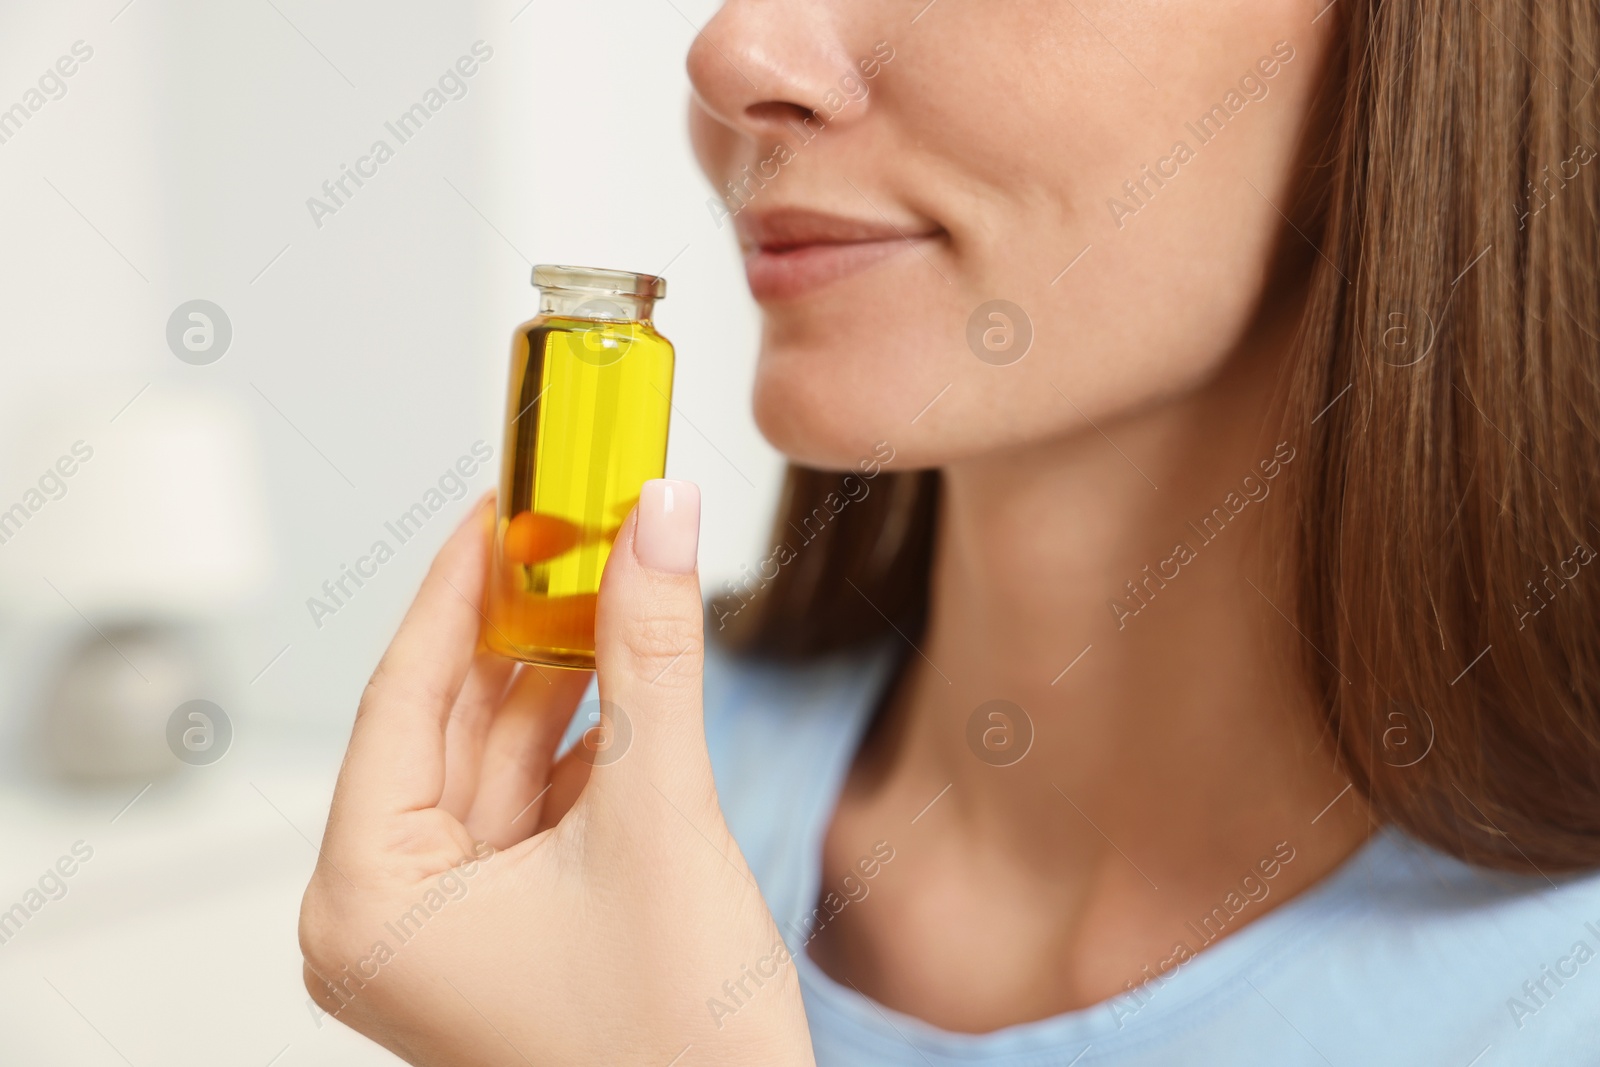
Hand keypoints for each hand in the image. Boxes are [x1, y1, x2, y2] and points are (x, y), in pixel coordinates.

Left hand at [298, 482, 814, 1065]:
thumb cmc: (675, 1050)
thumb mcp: (661, 818)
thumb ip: (654, 654)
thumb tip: (659, 518)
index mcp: (365, 903)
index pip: (400, 696)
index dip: (458, 586)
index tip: (501, 504)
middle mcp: (383, 918)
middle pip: (448, 724)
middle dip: (520, 628)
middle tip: (574, 531)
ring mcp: (443, 931)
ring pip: (494, 761)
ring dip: (561, 680)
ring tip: (614, 586)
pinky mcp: (503, 933)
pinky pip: (528, 807)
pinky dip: (580, 745)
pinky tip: (627, 680)